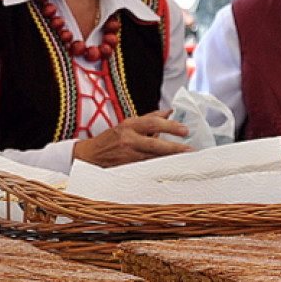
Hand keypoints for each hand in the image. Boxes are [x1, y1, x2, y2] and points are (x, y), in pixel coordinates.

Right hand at [72, 110, 191, 167]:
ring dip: (170, 160)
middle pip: (154, 144)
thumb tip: (170, 112)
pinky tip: (172, 169)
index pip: (153, 123)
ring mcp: (127, 156)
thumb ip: (150, 118)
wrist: (90, 156)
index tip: (184, 130)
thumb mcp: (128, 124)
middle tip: (190, 150)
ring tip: (185, 160)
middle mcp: (128, 140)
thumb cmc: (112, 139)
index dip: (170, 127)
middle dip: (173, 148)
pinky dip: (160, 168)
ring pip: (153, 159)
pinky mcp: (127, 169)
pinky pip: (147, 168)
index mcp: (129, 126)